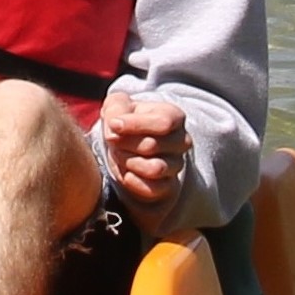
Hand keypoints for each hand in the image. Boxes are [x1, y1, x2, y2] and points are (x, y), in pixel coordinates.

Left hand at [101, 92, 188, 206]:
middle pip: (151, 146)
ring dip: (128, 162)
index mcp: (174, 116)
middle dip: (123, 144)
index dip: (134, 124)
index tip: (112, 124)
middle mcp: (181, 141)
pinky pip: (153, 188)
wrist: (125, 147)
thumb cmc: (124, 122)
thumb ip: (115, 107)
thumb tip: (115, 123)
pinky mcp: (167, 186)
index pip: (163, 123)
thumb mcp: (117, 106)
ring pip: (154, 168)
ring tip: (119, 155)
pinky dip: (133, 181)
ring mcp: (176, 165)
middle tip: (113, 141)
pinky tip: (125, 172)